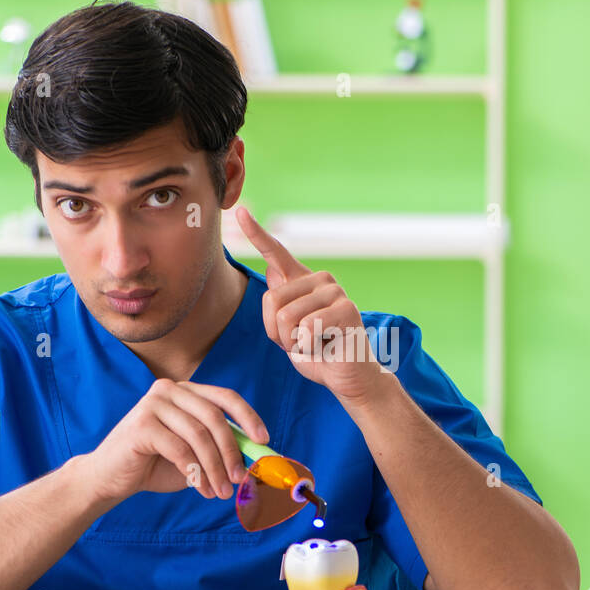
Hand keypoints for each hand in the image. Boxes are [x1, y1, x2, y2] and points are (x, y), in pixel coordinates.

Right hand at [85, 379, 268, 504]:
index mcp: (186, 392)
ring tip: (221, 492)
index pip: (225, 397)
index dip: (248, 417)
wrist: (110, 478)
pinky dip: (195, 472)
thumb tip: (257, 458)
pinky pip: (179, 449)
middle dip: (232, 451)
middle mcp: (169, 390)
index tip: (263, 441)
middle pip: (214, 417)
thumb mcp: (195, 456)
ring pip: (198, 436)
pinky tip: (201, 488)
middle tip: (240, 479)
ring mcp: (152, 404)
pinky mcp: (141, 424)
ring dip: (215, 468)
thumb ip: (221, 451)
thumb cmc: (155, 466)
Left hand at [236, 206, 388, 405]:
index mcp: (303, 282)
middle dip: (278, 333)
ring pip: (286, 317)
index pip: (276, 252)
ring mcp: (335, 291)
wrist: (347, 377)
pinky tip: (326, 347)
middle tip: (301, 342)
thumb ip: (280, 306)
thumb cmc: (317, 354)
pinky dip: (309, 347)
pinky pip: (307, 328)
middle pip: (272, 300)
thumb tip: (273, 272)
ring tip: (314, 345)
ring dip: (293, 343)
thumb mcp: (288, 331)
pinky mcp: (346, 309)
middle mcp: (320, 279)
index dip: (256, 233)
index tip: (242, 212)